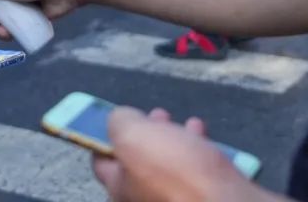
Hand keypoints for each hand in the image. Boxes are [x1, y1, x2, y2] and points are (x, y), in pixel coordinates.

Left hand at [93, 108, 278, 201]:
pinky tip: (206, 137)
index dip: (108, 134)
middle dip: (149, 134)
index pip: (102, 162)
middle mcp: (144, 201)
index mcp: (120, 191)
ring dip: (177, 140)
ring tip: (188, 123)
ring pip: (170, 167)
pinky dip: (200, 152)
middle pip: (140, 163)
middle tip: (159, 115)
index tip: (123, 115)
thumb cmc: (177, 174)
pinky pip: (197, 174)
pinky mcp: (204, 199)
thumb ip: (119, 122)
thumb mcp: (133, 135)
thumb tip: (121, 119)